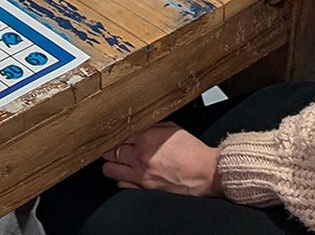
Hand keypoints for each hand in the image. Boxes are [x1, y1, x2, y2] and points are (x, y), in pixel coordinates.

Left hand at [102, 122, 222, 197]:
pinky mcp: (145, 188)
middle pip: (108, 151)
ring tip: (116, 161)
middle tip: (113, 147)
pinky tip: (125, 174)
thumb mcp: (172, 128)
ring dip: (111, 164)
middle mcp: (139, 157)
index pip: (116, 134)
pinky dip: (121, 179)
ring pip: (109, 169)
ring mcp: (140, 175)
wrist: (207, 173)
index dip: (113, 133)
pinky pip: (121, 184)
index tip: (112, 133)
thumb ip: (152, 126)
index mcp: (146, 138)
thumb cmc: (193, 152)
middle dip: (108, 148)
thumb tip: (139, 124)